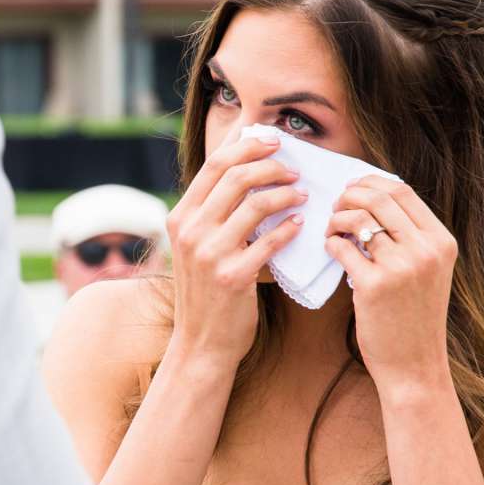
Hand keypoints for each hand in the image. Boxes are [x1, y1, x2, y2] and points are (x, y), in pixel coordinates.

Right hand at [165, 126, 305, 369]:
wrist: (201, 343)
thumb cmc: (206, 292)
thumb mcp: (197, 247)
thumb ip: (212, 212)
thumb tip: (245, 169)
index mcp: (180, 217)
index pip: (214, 165)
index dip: (247, 147)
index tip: (273, 141)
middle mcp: (190, 231)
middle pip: (235, 176)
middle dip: (271, 166)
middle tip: (294, 169)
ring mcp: (209, 254)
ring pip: (255, 204)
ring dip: (285, 193)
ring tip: (302, 194)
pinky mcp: (232, 277)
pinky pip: (269, 241)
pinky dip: (288, 228)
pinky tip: (300, 224)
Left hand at [324, 174, 456, 388]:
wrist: (415, 365)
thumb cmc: (414, 316)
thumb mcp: (428, 270)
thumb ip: (410, 236)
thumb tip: (373, 197)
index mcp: (441, 241)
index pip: (402, 191)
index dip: (371, 183)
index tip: (353, 189)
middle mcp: (425, 250)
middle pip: (378, 198)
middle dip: (349, 196)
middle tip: (335, 207)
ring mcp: (401, 267)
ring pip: (357, 219)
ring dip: (336, 219)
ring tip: (332, 230)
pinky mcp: (374, 286)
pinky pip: (342, 247)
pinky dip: (330, 243)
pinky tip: (331, 250)